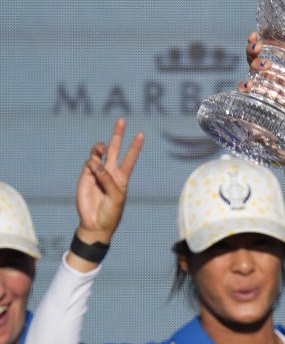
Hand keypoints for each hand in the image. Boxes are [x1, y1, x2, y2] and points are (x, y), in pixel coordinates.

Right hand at [76, 119, 143, 244]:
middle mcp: (110, 172)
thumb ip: (108, 180)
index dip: (135, 147)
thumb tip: (97, 163)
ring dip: (100, 148)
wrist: (95, 223)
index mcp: (122, 177)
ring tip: (102, 149)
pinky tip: (94, 169)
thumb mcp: (116, 197)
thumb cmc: (111, 212)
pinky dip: (92, 163)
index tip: (141, 134)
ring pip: (99, 153)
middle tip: (122, 120)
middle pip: (114, 149)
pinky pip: (89, 163)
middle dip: (117, 134)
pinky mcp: (85, 176)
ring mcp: (97, 173)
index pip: (130, 158)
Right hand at [243, 32, 284, 137]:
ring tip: (261, 69)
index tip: (255, 35)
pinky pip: (245, 96)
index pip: (266, 53)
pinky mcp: (255, 106)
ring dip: (252, 69)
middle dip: (253, 53)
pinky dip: (245, 89)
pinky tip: (248, 88)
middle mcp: (266, 80)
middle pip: (253, 61)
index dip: (258, 42)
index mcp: (279, 72)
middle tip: (260, 54)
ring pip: (248, 76)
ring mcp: (260, 92)